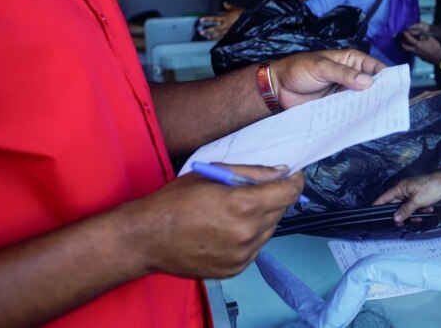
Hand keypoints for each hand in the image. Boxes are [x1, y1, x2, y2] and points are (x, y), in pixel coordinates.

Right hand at [125, 164, 303, 278]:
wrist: (145, 238)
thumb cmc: (175, 201)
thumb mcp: (213, 174)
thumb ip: (251, 173)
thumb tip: (281, 172)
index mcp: (244, 205)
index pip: (288, 193)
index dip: (294, 182)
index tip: (294, 176)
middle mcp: (248, 232)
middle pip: (281, 211)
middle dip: (275, 197)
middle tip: (259, 190)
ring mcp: (242, 254)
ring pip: (269, 230)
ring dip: (262, 218)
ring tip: (237, 210)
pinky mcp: (235, 269)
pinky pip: (255, 248)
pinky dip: (249, 236)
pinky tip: (228, 229)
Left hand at [197, 2, 243, 39]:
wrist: (250, 21)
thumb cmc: (243, 14)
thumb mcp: (235, 8)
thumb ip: (229, 6)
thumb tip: (224, 3)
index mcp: (225, 18)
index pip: (214, 19)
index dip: (207, 19)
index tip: (200, 20)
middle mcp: (226, 25)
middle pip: (215, 28)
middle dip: (207, 30)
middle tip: (200, 32)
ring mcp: (229, 30)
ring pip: (219, 34)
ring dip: (212, 36)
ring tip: (207, 37)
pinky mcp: (232, 34)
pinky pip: (225, 37)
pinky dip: (220, 38)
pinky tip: (216, 39)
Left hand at [272, 49, 384, 108]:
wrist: (277, 88)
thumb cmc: (298, 69)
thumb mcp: (321, 67)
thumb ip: (344, 74)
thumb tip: (368, 82)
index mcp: (352, 61)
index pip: (375, 68)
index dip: (386, 77)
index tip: (395, 89)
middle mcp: (351, 77)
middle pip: (372, 86)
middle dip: (380, 95)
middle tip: (389, 106)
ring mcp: (344, 92)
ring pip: (362, 100)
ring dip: (368, 108)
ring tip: (378, 118)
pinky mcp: (336, 106)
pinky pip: (350, 112)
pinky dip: (356, 117)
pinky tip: (361, 123)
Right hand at [372, 171, 440, 223]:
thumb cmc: (432, 187)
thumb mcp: (417, 201)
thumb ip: (405, 210)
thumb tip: (396, 218)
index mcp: (400, 187)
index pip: (385, 198)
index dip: (378, 206)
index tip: (373, 214)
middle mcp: (404, 190)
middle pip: (396, 205)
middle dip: (400, 214)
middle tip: (402, 223)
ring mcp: (412, 193)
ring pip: (406, 207)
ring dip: (413, 213)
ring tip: (421, 215)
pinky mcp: (419, 196)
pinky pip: (415, 206)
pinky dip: (420, 210)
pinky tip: (428, 210)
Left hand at [399, 26, 440, 63]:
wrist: (439, 57)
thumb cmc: (436, 46)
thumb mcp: (430, 39)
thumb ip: (424, 37)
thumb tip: (420, 36)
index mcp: (418, 44)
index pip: (409, 39)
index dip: (406, 35)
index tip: (404, 32)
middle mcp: (416, 50)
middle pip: (406, 47)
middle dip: (402, 44)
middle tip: (401, 40)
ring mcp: (417, 55)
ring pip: (410, 51)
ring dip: (408, 47)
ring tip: (408, 44)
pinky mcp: (420, 58)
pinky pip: (415, 53)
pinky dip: (413, 50)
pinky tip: (416, 48)